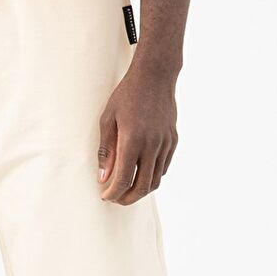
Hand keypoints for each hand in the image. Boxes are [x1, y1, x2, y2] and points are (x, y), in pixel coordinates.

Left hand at [97, 65, 178, 203]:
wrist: (155, 76)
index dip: (113, 193)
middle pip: (142, 186)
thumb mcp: (107, 120)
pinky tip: (140, 173)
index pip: (124, 179)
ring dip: (141, 190)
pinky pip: (163, 167)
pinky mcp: (173, 140)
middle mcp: (152, 145)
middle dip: (127, 198)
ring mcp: (165, 144)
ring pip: (155, 180)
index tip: (105, 195)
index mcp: (132, 140)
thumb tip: (103, 177)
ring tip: (127, 189)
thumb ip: (106, 151)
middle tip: (115, 198)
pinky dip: (151, 176)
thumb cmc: (127, 95)